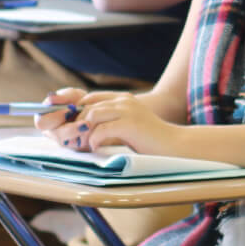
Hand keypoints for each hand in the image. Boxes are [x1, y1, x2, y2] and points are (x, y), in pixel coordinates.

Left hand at [46, 90, 177, 154]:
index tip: (71, 127)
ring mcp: (127, 111)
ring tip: (84, 144)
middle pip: (87, 106)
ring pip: (91, 115)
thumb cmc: (150, 140)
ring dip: (83, 132)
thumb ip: (111, 120)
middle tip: (73, 139)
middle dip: (77, 123)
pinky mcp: (129, 124)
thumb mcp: (129, 124)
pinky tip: (96, 148)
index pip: (90, 97)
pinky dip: (94, 140)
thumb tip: (85, 127)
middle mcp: (124, 100)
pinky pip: (101, 130)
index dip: (77, 111)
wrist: (173, 145)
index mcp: (123, 99)